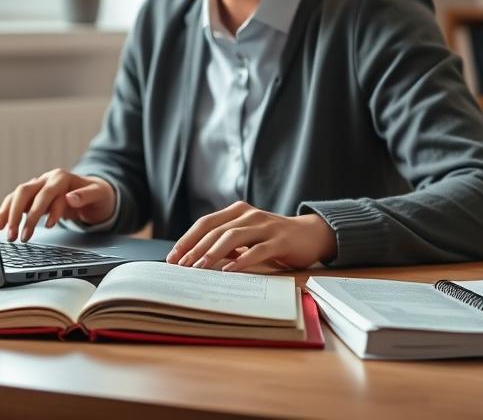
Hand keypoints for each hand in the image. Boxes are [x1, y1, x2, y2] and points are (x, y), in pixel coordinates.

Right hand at [0, 169, 115, 241]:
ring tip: (5, 232)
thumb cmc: (97, 194)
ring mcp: (37, 186)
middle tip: (17, 236)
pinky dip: (6, 212)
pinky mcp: (31, 196)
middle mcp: (46, 179)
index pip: (49, 193)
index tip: (49, 226)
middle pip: (26, 192)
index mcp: (62, 177)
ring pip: (17, 196)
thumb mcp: (99, 194)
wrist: (94, 192)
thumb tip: (71, 198)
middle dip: (19, 214)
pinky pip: (14, 201)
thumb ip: (86, 195)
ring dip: (9, 214)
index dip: (48, 209)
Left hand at [165, 202, 336, 271]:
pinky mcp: (281, 240)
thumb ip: (226, 244)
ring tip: (199, 268)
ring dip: (213, 253)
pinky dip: (242, 260)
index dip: (187, 239)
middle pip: (216, 230)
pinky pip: (258, 249)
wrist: (310, 235)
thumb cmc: (272, 238)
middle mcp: (249, 215)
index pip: (206, 223)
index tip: (172, 257)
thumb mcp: (247, 237)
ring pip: (234, 237)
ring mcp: (266, 226)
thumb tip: (195, 260)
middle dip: (195, 249)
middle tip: (181, 266)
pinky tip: (230, 270)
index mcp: (237, 211)